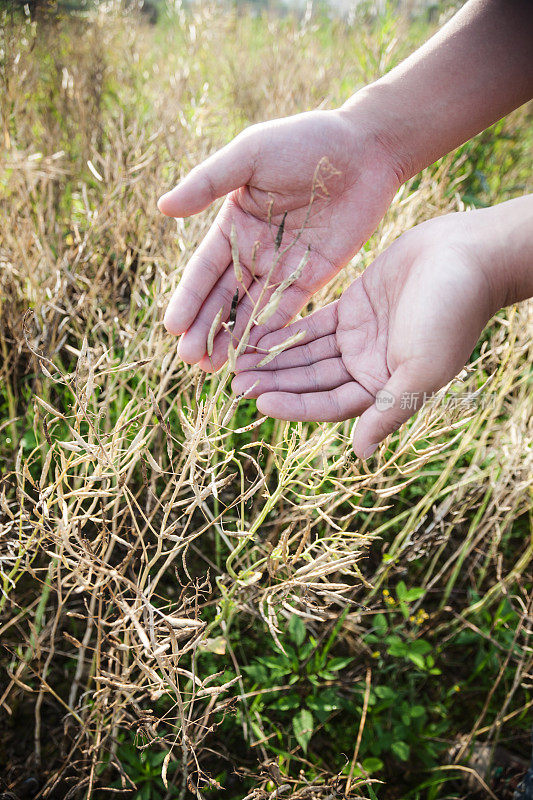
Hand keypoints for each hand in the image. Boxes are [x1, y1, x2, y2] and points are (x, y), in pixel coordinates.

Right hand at [158, 105, 401, 369]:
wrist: (366, 148)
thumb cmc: (305, 141)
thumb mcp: (251, 154)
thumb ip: (209, 182)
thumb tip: (163, 207)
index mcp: (233, 224)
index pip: (203, 270)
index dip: (188, 299)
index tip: (172, 327)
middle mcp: (253, 251)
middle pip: (224, 298)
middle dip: (206, 329)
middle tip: (190, 360)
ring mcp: (282, 268)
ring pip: (251, 311)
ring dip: (233, 339)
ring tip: (213, 368)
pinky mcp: (312, 277)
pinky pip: (287, 311)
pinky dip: (269, 334)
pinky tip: (254, 356)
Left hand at [232, 212, 500, 457]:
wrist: (467, 257)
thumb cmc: (451, 315)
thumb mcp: (421, 369)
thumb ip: (388, 410)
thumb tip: (360, 453)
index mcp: (384, 388)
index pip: (329, 405)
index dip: (294, 404)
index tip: (259, 401)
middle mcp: (368, 368)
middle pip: (312, 381)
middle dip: (275, 382)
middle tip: (235, 382)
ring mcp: (359, 338)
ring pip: (308, 354)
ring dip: (275, 359)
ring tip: (237, 361)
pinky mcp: (354, 308)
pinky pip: (314, 325)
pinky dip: (287, 331)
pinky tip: (258, 334)